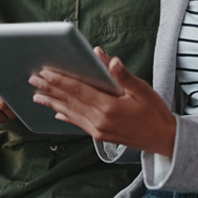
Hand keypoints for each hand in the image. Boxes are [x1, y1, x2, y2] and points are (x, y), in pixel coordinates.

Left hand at [30, 47, 176, 155]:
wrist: (163, 140)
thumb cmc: (154, 113)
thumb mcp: (142, 90)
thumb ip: (122, 75)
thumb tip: (106, 58)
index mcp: (109, 107)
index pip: (79, 90)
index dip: (60, 80)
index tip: (46, 72)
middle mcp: (100, 121)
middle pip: (70, 101)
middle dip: (50, 89)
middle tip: (33, 79)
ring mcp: (98, 130)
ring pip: (70, 113)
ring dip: (52, 103)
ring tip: (37, 95)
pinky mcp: (100, 136)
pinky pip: (78, 124)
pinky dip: (65, 116)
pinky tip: (56, 112)